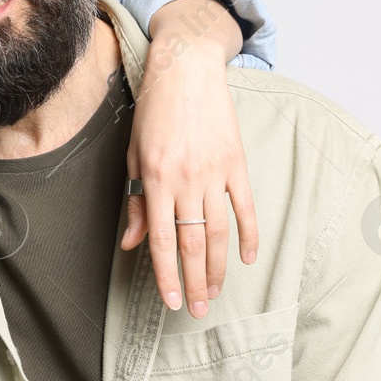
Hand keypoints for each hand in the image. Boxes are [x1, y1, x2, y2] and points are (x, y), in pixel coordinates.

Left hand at [124, 19, 258, 319]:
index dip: (166, 275)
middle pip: (192, 242)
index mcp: (155, 178)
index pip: (160, 239)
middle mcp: (186, 180)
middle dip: (194, 281)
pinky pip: (246, 207)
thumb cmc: (153, 112)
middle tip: (196, 311)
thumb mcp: (133, 153)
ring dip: (219, 267)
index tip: (171, 301)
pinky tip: (248, 259)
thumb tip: (131, 243)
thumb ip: (134, 200)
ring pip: (219, 231)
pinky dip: (249, 235)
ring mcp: (215, 172)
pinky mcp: (237, 163)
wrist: (186, 69)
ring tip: (216, 293)